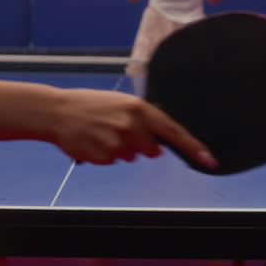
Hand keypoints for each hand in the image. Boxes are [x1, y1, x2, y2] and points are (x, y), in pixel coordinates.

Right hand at [50, 88, 217, 167]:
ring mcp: (116, 143)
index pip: (173, 131)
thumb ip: (143, 121)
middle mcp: (131, 126)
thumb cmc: (90, 105)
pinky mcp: (103, 156)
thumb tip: (160, 148)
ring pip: (130, 157)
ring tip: (101, 131)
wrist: (56, 111)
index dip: (193, 147)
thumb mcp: (121, 104)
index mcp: (139, 109)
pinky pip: (112, 162)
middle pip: (152, 150)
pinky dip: (105, 155)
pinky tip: (92, 139)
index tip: (209, 160)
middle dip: (141, 145)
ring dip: (120, 149)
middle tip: (118, 129)